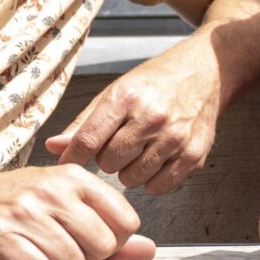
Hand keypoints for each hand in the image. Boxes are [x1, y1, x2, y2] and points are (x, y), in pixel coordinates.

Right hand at [0, 166, 155, 259]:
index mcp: (71, 176)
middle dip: (85, 257)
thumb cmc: (7, 204)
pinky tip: (17, 257)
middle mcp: (50, 190)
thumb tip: (148, 252)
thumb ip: (107, 229)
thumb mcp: (59, 205)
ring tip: (35, 250)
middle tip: (57, 246)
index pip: (125, 219)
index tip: (88, 238)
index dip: (112, 240)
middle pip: (102, 245)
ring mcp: (23, 213)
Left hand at [44, 50, 221, 193]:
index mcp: (127, 98)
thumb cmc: (157, 83)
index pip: (88, 140)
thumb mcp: (116, 92)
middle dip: (108, 159)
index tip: (66, 165)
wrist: (206, 72)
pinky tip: (158, 160)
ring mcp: (175, 138)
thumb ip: (84, 123)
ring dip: (130, 171)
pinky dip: (154, 180)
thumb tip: (54, 148)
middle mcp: (152, 117)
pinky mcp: (194, 155)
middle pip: (108, 164)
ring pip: (132, 180)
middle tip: (120, 144)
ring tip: (141, 150)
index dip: (73, 157)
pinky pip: (159, 188)